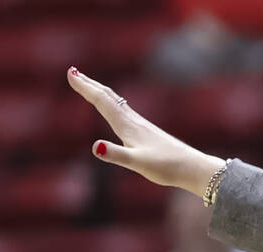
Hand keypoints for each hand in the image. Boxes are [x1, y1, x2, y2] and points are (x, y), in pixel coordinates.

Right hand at [65, 67, 225, 196]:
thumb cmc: (166, 167)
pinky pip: (124, 111)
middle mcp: (133, 121)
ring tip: (89, 85)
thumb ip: (116, 155)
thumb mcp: (137, 163)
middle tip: (73, 72)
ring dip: (100, 92)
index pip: (101, 101)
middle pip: (108, 97)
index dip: (85, 87)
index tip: (71, 73)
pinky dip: (113, 104)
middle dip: (89, 84)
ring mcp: (141, 125)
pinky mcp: (147, 132)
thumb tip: (95, 147)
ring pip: (116, 102)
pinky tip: (116, 108)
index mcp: (127, 125)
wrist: (192, 168)